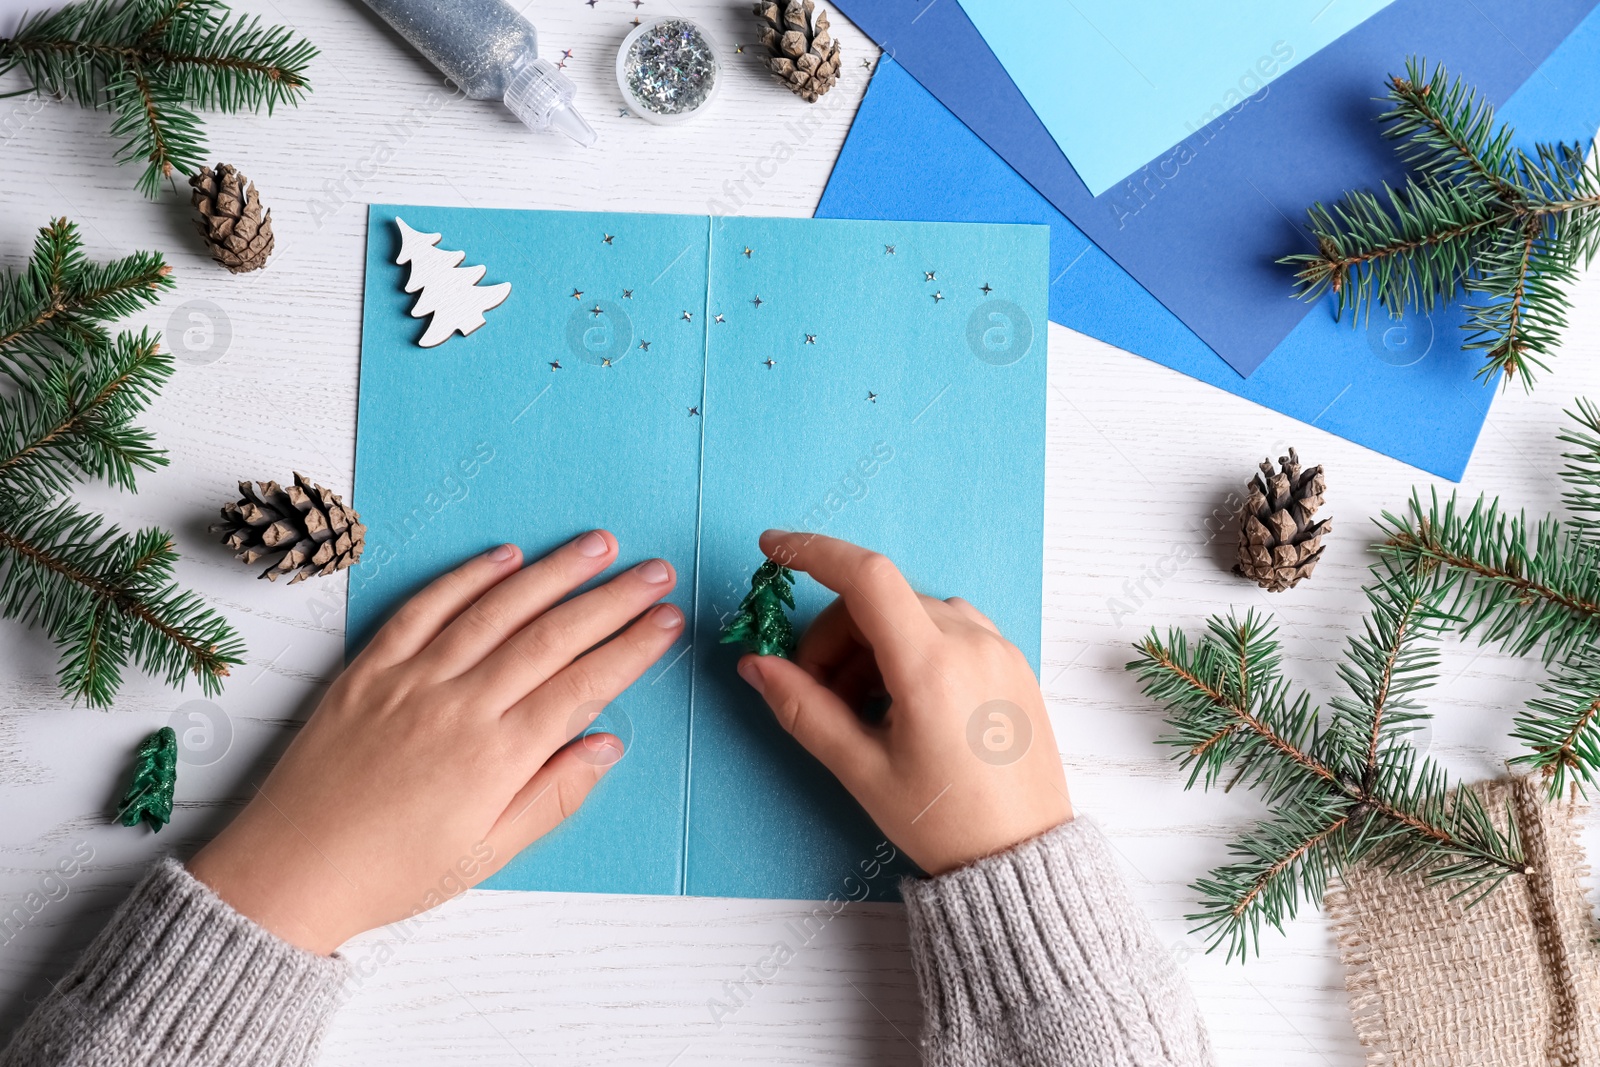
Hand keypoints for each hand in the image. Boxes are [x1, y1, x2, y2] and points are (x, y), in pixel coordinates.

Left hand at [187, 533, 681, 954]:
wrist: (289, 874)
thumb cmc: (394, 872)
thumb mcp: (488, 853)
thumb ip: (554, 794)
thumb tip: (608, 745)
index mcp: (497, 757)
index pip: (584, 685)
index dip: (632, 647)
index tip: (667, 620)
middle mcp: (460, 706)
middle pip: (552, 636)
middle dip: (611, 599)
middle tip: (655, 571)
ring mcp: (412, 679)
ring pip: (497, 609)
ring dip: (554, 572)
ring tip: (598, 545)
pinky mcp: (370, 668)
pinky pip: (426, 607)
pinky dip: (468, 577)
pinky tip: (505, 556)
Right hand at [736, 531, 1070, 875]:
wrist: (1023, 856)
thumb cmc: (946, 823)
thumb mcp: (862, 769)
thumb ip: (803, 709)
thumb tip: (757, 665)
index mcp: (932, 666)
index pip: (866, 577)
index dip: (812, 552)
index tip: (773, 549)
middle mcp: (971, 642)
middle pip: (879, 601)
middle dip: (833, 636)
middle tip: (815, 694)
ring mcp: (998, 648)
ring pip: (911, 613)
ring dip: (870, 643)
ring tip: (861, 709)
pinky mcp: (1012, 662)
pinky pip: (947, 628)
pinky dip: (910, 647)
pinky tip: (900, 702)